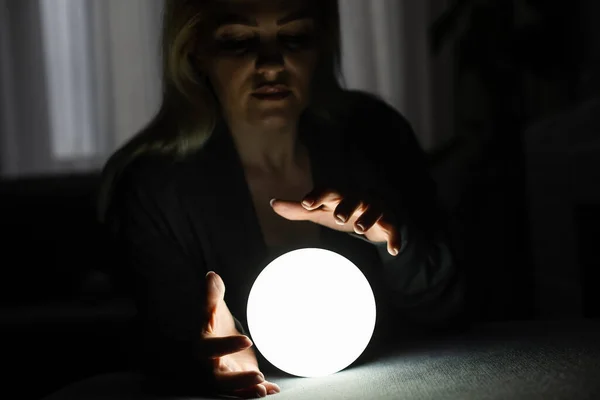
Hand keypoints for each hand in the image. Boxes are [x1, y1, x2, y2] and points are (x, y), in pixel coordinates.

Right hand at [202, 271, 279, 397]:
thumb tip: (211, 276)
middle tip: (258, 375)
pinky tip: (273, 389)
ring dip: (248, 390)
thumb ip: (211, 294)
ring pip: (233, 389)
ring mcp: (223, 376)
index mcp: (203, 346)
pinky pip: (244, 392)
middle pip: (220, 378)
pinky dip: (257, 391)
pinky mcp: (235, 381)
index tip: (247, 340)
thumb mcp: (211, 308)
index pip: (212, 348)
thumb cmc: (211, 323)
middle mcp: (211, 365)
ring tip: (264, 388)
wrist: (212, 342)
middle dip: (238, 379)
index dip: (227, 346)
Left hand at [271, 188, 400, 255]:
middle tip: (337, 217)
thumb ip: (298, 209)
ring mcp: (375, 209)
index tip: (306, 204)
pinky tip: (392, 251)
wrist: (375, 213)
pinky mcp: (389, 222)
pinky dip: (394, 238)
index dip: (317, 196)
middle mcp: (358, 198)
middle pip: (352, 198)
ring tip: (359, 228)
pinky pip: (393, 229)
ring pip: (374, 210)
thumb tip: (273, 203)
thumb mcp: (320, 211)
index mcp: (339, 195)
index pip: (327, 191)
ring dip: (367, 217)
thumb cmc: (342, 210)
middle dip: (345, 205)